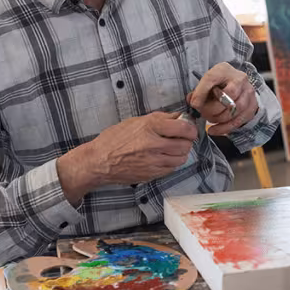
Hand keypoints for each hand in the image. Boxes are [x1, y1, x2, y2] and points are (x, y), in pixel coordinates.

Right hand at [58, 112, 197, 202]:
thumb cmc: (114, 139)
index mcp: (150, 127)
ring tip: (172, 149)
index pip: (183, 127)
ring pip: (181, 158)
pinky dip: (172, 163)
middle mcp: (154, 144)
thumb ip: (160, 119)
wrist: (99, 161)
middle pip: (186, 144)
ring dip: (181, 153)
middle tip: (182, 139)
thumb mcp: (136, 121)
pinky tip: (163, 158)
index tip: (189, 129)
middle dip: (187, 141)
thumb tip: (179, 116)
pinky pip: (172, 168)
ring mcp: (154, 161)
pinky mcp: (152, 173)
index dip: (190, 128)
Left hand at [189, 63, 258, 135]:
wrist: (236, 83)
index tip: (194, 104)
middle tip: (203, 114)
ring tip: (209, 119)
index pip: (211, 79)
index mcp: (224, 70)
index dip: (201, 93)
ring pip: (234, 110)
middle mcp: (239, 79)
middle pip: (227, 97)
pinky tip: (214, 130)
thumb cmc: (218, 83)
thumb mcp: (206, 82)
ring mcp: (248, 92)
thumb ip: (198, 92)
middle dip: (211, 109)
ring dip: (218, 119)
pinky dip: (224, 128)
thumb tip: (192, 102)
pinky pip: (238, 121)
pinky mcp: (252, 106)